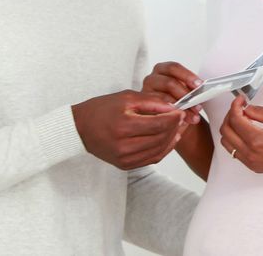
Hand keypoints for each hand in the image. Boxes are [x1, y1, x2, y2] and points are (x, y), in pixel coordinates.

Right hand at [71, 90, 186, 169]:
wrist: (80, 128)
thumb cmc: (102, 109)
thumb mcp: (126, 98)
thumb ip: (151, 102)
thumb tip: (173, 107)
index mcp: (123, 125)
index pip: (158, 124)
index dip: (174, 118)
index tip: (180, 111)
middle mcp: (124, 145)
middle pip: (160, 138)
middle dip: (175, 127)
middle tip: (182, 118)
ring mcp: (124, 158)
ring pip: (158, 150)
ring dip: (171, 139)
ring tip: (178, 128)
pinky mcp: (125, 165)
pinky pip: (151, 159)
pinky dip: (163, 149)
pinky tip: (168, 139)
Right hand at [142, 61, 203, 124]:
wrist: (168, 115)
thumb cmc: (177, 99)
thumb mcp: (183, 91)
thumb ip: (190, 90)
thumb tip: (201, 95)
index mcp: (162, 70)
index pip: (173, 67)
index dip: (187, 76)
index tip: (199, 85)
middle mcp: (152, 79)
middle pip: (169, 83)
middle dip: (186, 95)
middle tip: (198, 106)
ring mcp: (146, 93)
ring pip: (164, 99)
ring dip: (182, 109)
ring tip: (192, 117)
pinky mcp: (144, 108)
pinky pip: (159, 112)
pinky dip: (173, 117)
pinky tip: (181, 122)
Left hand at [218, 95, 262, 178]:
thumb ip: (260, 110)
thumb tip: (246, 109)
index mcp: (256, 141)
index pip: (235, 120)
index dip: (235, 106)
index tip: (240, 100)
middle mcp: (250, 154)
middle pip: (226, 132)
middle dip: (230, 116)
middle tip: (240, 108)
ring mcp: (251, 163)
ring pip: (227, 144)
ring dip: (231, 129)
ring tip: (243, 120)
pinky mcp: (255, 167)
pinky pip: (236, 152)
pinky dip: (236, 140)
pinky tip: (247, 132)